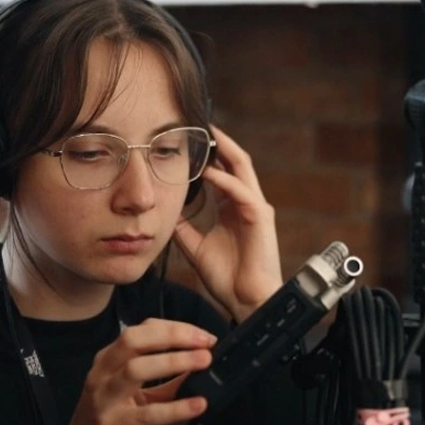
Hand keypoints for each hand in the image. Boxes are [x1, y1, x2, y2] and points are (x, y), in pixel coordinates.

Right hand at [50, 319, 215, 424]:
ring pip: (135, 369)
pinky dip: (175, 408)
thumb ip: (166, 380)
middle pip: (134, 340)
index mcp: (109, 360)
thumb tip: (201, 363)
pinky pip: (146, 414)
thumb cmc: (111, 423)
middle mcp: (102, 373)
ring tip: (203, 362)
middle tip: (205, 342)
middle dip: (173, 335)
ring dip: (173, 361)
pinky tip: (198, 405)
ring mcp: (103, 399)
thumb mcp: (137, 395)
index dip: (175, 328)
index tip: (203, 336)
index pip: (142, 330)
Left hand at [174, 126, 282, 322]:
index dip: (209, 154)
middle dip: (220, 141)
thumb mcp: (196, 247)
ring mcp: (256, 208)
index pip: (222, 171)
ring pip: (242, 168)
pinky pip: (242, 192)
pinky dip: (225, 180)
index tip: (190, 139)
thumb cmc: (226, 277)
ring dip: (225, 150)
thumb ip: (184, 228)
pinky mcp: (260, 218)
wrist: (246, 301)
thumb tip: (164, 213)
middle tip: (200, 123)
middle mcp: (246, 203)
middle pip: (235, 162)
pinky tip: (208, 172)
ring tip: (207, 133)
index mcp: (233, 208)